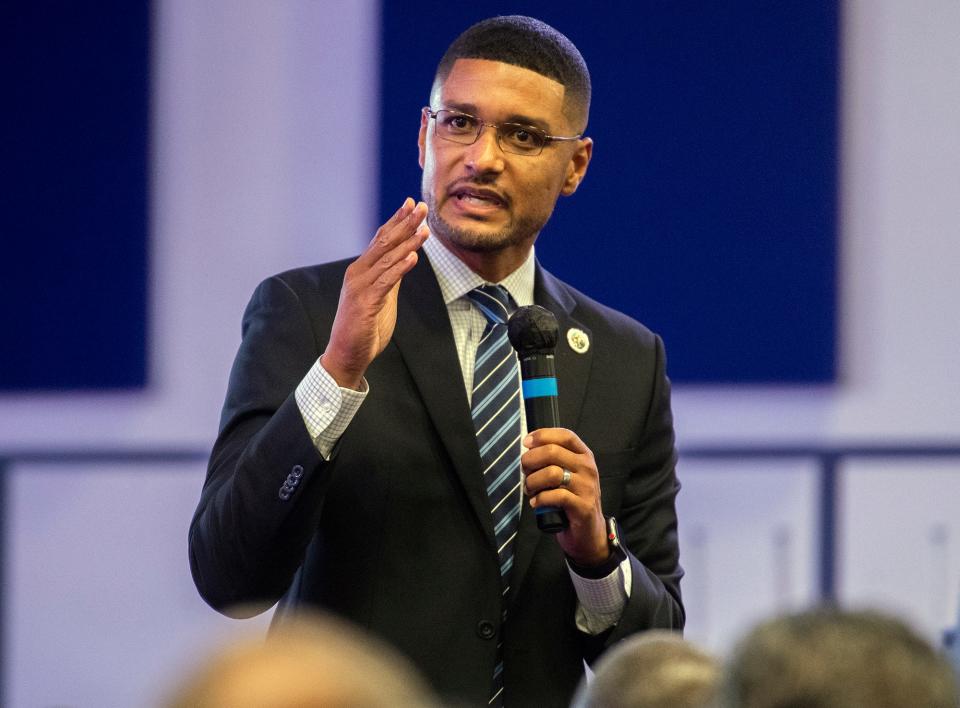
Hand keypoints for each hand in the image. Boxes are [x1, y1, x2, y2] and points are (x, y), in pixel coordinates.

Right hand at [322, 198, 428, 388]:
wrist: (348, 355)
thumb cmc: (365, 327)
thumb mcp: (383, 296)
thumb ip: (391, 276)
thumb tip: (407, 256)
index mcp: (362, 270)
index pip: (381, 239)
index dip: (396, 220)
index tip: (411, 204)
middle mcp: (358, 273)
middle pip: (384, 242)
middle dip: (404, 224)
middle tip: (420, 206)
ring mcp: (360, 288)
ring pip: (386, 259)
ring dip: (407, 242)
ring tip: (423, 228)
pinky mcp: (364, 304)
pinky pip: (385, 282)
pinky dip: (400, 268)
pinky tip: (413, 257)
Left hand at [521, 428, 608, 565]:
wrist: (589, 532)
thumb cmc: (572, 500)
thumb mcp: (566, 475)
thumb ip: (553, 460)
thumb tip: (528, 450)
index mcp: (584, 456)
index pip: (565, 435)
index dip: (543, 435)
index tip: (526, 442)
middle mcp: (588, 468)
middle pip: (553, 452)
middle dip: (531, 461)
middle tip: (525, 472)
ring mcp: (587, 487)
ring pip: (551, 473)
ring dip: (533, 482)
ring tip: (530, 489)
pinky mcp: (583, 506)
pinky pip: (555, 496)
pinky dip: (540, 499)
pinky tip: (536, 503)